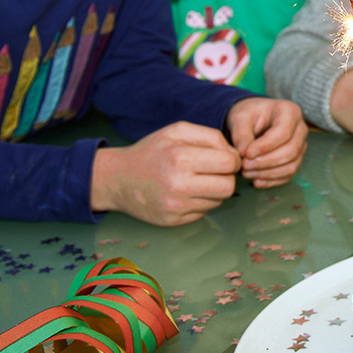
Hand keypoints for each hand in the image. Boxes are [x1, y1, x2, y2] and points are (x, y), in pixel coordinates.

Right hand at [90, 122, 240, 225]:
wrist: (118, 179)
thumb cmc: (151, 152)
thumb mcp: (177, 131)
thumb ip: (211, 136)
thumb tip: (234, 155)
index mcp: (180, 158)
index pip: (229, 163)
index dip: (232, 159)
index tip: (223, 158)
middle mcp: (178, 185)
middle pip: (228, 186)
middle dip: (226, 176)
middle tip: (213, 170)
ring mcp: (175, 206)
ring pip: (218, 201)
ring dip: (213, 190)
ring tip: (195, 180)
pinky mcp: (173, 221)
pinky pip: (204, 212)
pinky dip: (201, 201)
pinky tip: (185, 193)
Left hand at [227, 97, 307, 187]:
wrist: (253, 119)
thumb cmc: (249, 114)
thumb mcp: (240, 117)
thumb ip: (241, 133)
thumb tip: (242, 152)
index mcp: (290, 112)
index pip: (283, 133)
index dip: (265, 146)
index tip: (246, 153)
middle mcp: (300, 128)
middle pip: (291, 151)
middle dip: (266, 162)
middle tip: (245, 165)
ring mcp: (300, 145)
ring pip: (291, 165)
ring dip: (268, 174)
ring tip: (247, 173)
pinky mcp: (296, 159)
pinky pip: (289, 174)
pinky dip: (272, 181)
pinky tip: (256, 181)